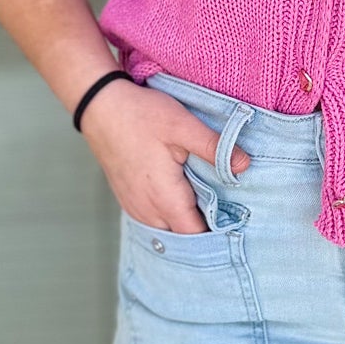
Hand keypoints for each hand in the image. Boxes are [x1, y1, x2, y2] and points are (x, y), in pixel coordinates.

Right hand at [78, 80, 249, 233]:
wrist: (100, 106)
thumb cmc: (141, 115)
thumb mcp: (183, 126)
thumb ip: (215, 148)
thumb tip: (244, 165)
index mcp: (165, 199)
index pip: (197, 236)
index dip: (219, 232)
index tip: (237, 218)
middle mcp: (148, 211)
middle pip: (183, 236)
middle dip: (205, 227)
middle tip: (227, 206)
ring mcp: (135, 207)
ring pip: (168, 229)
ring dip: (187, 220)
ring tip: (207, 198)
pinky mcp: (129, 199)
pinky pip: (155, 219)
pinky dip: (171, 213)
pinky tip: (183, 192)